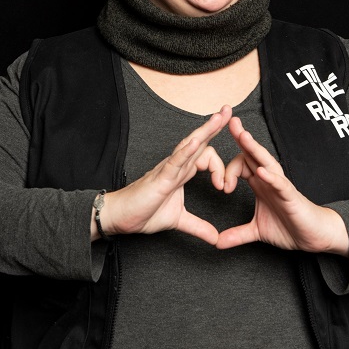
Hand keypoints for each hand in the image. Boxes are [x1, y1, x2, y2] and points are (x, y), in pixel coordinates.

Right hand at [92, 106, 231, 244]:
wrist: (119, 219)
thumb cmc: (143, 213)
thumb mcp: (178, 220)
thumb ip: (198, 226)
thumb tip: (215, 238)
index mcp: (183, 172)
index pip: (206, 157)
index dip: (221, 168)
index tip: (225, 188)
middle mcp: (177, 166)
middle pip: (199, 141)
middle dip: (215, 125)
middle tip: (229, 110)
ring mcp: (168, 168)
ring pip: (190, 145)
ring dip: (205, 130)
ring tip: (220, 117)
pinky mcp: (160, 177)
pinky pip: (176, 160)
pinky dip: (187, 151)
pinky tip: (197, 141)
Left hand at [216, 116, 348, 255]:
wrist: (312, 236)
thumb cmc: (290, 227)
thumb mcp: (256, 232)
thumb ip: (236, 234)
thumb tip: (217, 242)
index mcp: (260, 184)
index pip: (242, 164)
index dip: (227, 170)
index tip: (220, 187)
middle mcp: (269, 180)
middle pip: (253, 154)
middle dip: (241, 138)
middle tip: (229, 120)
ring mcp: (280, 186)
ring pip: (266, 162)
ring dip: (254, 149)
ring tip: (243, 136)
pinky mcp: (290, 196)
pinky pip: (280, 183)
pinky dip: (271, 177)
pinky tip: (261, 171)